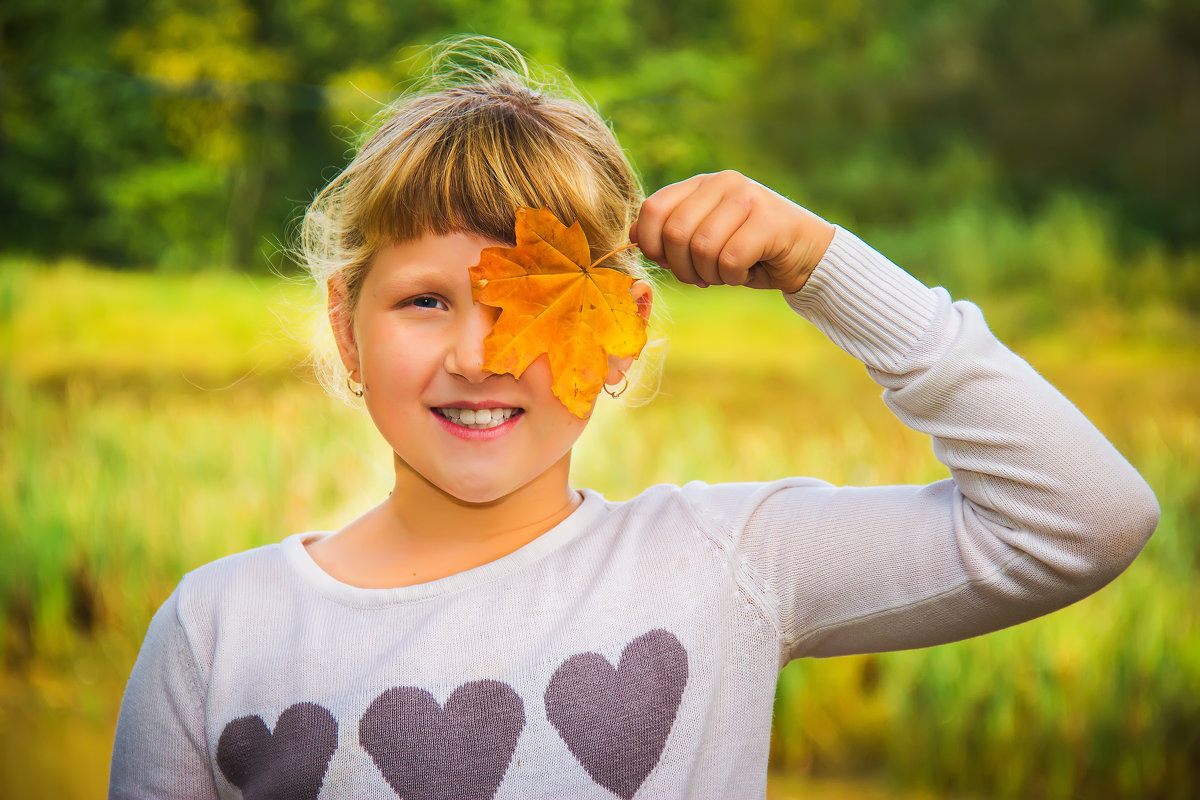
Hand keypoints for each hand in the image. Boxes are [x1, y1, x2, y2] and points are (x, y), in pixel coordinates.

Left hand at [631, 171, 835, 293]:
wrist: (807, 255)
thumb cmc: (749, 251)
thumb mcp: (704, 238)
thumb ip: (671, 233)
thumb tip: (630, 236)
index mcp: (702, 184)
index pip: (653, 208)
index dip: (649, 243)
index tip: (665, 261)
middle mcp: (724, 183)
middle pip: (676, 232)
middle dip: (682, 267)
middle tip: (700, 277)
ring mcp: (748, 198)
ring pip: (702, 248)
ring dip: (710, 274)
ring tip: (726, 273)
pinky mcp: (770, 221)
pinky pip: (730, 260)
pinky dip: (733, 277)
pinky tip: (747, 272)